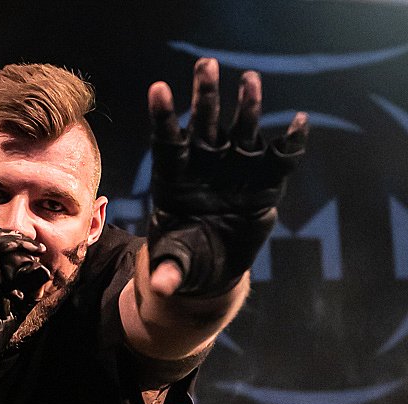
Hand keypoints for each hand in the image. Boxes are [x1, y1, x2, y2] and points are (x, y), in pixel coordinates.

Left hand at [147, 58, 308, 296]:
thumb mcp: (176, 265)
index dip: (163, 116)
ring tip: (250, 80)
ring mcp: (235, 168)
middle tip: (206, 65)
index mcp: (174, 179)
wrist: (212, 265)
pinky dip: (290, 141)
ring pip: (240, 131)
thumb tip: (161, 285)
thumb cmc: (185, 258)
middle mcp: (204, 165)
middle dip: (205, 96)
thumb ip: (170, 270)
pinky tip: (299, 122)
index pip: (166, 142)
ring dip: (246, 106)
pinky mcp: (263, 179)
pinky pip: (279, 157)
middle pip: (204, 124)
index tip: (159, 88)